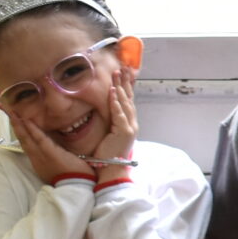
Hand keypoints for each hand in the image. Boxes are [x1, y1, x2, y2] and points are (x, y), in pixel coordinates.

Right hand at [11, 112, 83, 186]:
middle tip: (9, 113)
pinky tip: (26, 120)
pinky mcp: (50, 153)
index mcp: (40, 163)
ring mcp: (42, 156)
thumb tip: (57, 148)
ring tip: (13, 113)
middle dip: (16, 127)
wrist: (78, 188)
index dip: (22, 135)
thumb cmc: (73, 178)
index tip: (17, 124)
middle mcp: (37, 159)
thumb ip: (55, 157)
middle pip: (24, 141)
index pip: (28, 146)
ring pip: (27, 139)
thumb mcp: (59, 167)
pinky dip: (32, 129)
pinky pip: (39, 139)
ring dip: (20, 125)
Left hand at [93, 71, 138, 186]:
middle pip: (129, 99)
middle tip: (123, 67)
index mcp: (128, 124)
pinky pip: (119, 114)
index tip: (125, 74)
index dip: (127, 87)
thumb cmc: (107, 155)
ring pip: (125, 104)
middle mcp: (132, 124)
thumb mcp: (109, 135)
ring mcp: (129, 128)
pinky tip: (112, 92)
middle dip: (126, 82)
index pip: (128, 102)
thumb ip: (110, 123)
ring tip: (117, 74)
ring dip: (120, 88)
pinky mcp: (123, 132)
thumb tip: (106, 112)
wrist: (111, 170)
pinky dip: (116, 102)